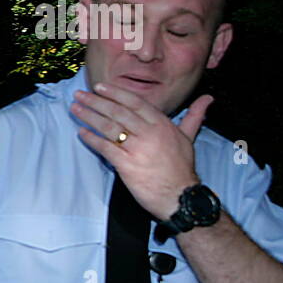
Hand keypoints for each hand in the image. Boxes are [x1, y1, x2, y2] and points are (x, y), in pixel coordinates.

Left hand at [71, 83, 207, 220]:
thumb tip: (207, 99)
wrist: (180, 195)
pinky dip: (92, 139)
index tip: (100, 86)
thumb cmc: (182, 168)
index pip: (135, 102)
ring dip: (89, 116)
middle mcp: (150, 133)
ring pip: (110, 127)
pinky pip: (105, 148)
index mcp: (162, 124)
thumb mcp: (189, 137)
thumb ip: (194, 116)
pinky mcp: (127, 164)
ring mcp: (138, 148)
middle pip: (118, 111)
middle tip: (80, 94)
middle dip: (96, 101)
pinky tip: (81, 133)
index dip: (116, 93)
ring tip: (75, 109)